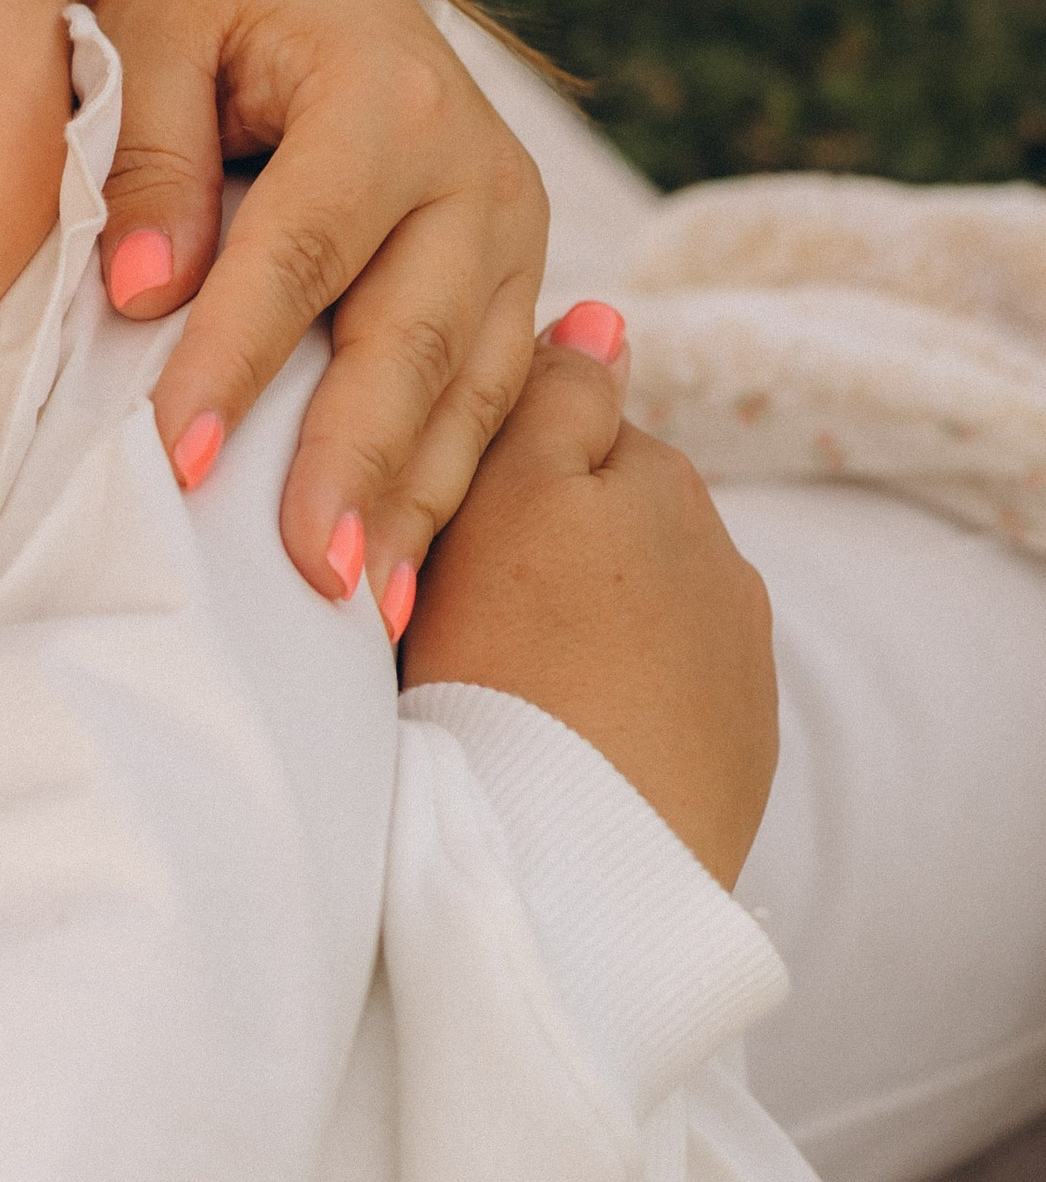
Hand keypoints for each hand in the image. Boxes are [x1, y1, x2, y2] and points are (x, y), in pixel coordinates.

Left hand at [95, 0, 546, 609]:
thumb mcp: (155, 24)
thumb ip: (143, 151)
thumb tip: (138, 290)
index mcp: (386, 97)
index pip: (302, 250)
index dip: (241, 358)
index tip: (181, 458)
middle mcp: (475, 172)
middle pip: (413, 338)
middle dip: (358, 464)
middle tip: (308, 572)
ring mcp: (512, 232)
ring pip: (470, 386)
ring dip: (414, 503)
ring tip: (360, 607)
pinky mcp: (514, 281)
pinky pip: (489, 398)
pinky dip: (445, 489)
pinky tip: (404, 577)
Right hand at [399, 310, 777, 887]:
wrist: (570, 868)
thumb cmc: (499, 676)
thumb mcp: (499, 505)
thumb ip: (550, 402)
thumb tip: (607, 313)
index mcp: (648, 479)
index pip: (569, 424)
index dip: (495, 470)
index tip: (442, 527)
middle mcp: (713, 551)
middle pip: (615, 516)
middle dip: (555, 544)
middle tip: (461, 611)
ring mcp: (736, 653)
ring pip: (645, 604)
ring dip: (592, 624)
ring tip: (514, 686)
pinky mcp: (740, 745)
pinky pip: (672, 692)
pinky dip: (628, 700)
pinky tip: (569, 737)